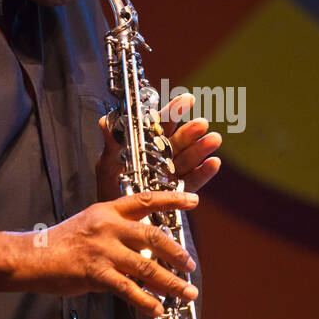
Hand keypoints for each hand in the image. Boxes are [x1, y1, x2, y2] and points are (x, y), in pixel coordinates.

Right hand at [0, 190, 198, 317]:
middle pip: (153, 235)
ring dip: (170, 281)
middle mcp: (108, 226)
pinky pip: (127, 288)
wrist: (31, 256)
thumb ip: (117, 233)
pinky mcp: (95, 273)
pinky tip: (157, 309)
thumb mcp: (90, 224)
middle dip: (177, 252)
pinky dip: (145, 301)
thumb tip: (144, 250)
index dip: (172, 199)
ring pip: (146, 265)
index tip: (194, 201)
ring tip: (186, 292)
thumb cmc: (61, 243)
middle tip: (191, 265)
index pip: (145, 200)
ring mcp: (103, 250)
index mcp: (108, 210)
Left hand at [95, 92, 222, 199]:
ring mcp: (172, 174)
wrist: (116, 219)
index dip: (174, 111)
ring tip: (213, 139)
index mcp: (146, 146)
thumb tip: (104, 121)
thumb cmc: (110, 188)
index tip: (187, 99)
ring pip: (189, 158)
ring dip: (202, 148)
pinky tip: (213, 163)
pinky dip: (204, 172)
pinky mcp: (179, 192)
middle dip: (191, 131)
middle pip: (178, 141)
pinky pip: (193, 181)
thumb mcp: (107, 165)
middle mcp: (162, 157)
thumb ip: (111, 144)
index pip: (161, 124)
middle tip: (202, 123)